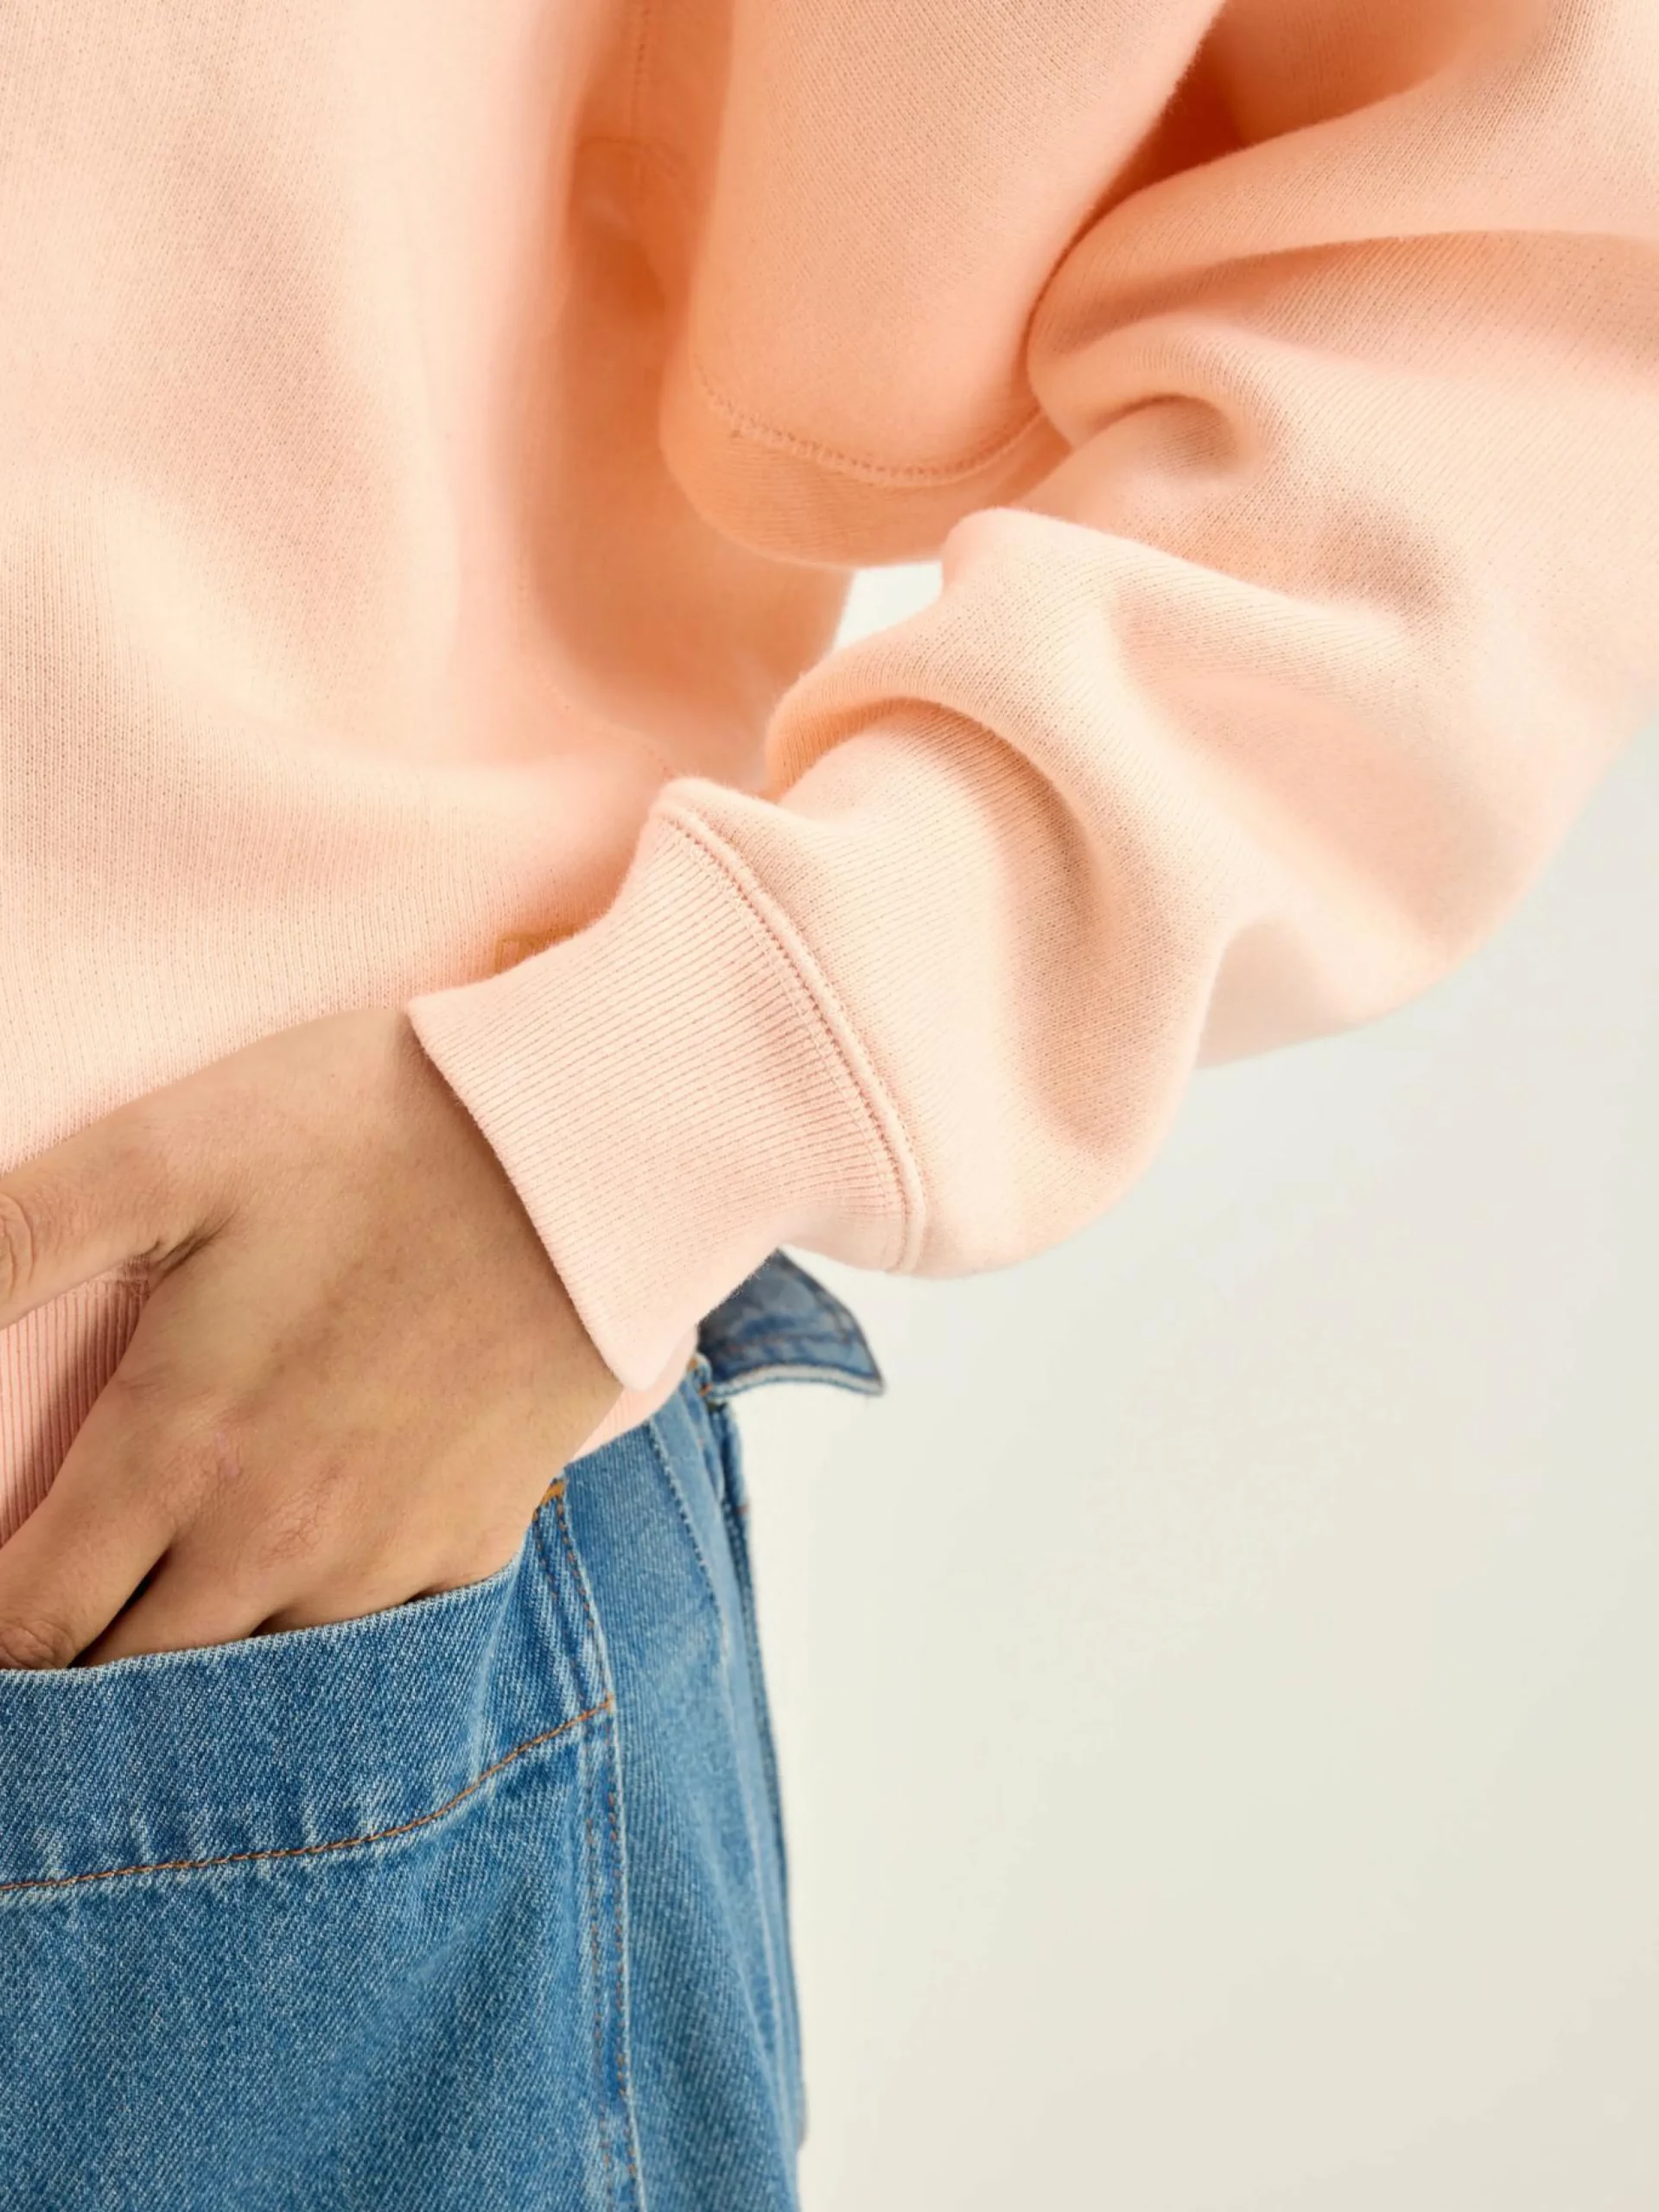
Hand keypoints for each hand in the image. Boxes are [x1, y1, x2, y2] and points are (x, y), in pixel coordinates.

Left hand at [0, 1007, 623, 1667]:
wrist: (595, 1148)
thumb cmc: (371, 1132)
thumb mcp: (161, 1154)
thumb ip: (3, 1245)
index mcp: (176, 1457)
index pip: (25, 1635)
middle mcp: (276, 1543)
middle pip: (127, 1689)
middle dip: (68, 1677)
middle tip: (57, 1622)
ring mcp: (386, 1560)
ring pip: (249, 1689)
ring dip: (188, 1676)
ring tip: (158, 1621)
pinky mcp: (475, 1544)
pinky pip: (370, 1650)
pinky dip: (313, 1644)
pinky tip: (295, 1590)